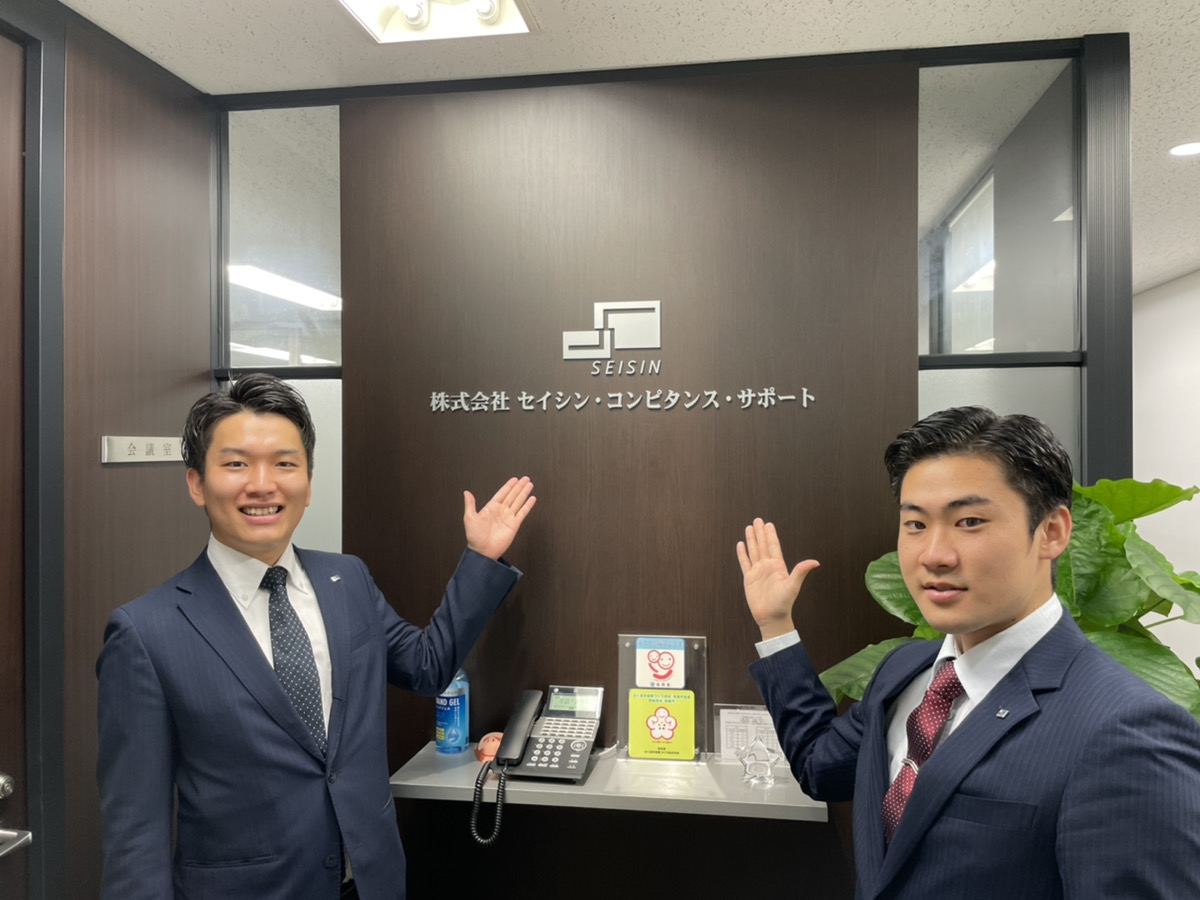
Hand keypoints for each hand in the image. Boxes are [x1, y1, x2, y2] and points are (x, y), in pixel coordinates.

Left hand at [464, 476, 536, 560]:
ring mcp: (508, 518)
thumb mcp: (469, 518)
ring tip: (529, 485)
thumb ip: (470, 504)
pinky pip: (522, 513)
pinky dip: (527, 506)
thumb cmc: (475, 537)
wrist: (483, 551)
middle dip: (519, 487)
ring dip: (524, 493)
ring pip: (518, 502)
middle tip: (525, 479)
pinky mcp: (514, 525)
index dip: (508, 486)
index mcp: (490, 508)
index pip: (502, 493)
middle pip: (512, 495)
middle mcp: (501, 511)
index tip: (514, 479)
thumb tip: (466, 493)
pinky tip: (532, 499)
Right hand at [736, 518, 818, 640]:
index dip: (771, 535)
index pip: (773, 547)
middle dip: (760, 533)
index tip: (768, 524)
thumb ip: (800, 571)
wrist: (771, 617)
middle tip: (757, 520)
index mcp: (778, 567)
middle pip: (762, 546)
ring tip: (749, 528)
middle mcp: (767, 567)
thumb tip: (815, 562)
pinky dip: (742, 554)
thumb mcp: (793, 586)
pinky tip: (741, 545)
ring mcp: (758, 572)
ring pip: (753, 552)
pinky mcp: (749, 579)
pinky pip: (745, 563)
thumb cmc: (783, 604)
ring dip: (751, 540)